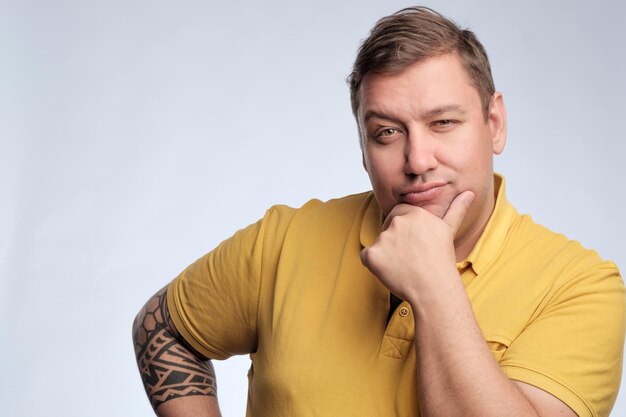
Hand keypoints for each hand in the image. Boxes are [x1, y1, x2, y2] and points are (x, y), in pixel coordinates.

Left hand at [360, 191, 474, 303]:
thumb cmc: (441, 261)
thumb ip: (456, 209)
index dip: (404, 230)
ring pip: (378, 245)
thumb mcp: (448, 231)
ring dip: (386, 255)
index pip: (397, 214)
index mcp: (413, 213)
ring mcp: (383, 238)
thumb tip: (469, 193)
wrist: (434, 288)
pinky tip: (392, 272)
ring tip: (404, 266)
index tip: (414, 244)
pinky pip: (367, 258)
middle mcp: (397, 222)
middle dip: (394, 241)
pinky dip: (375, 266)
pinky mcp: (372, 255)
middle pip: (386, 228)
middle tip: (410, 257)